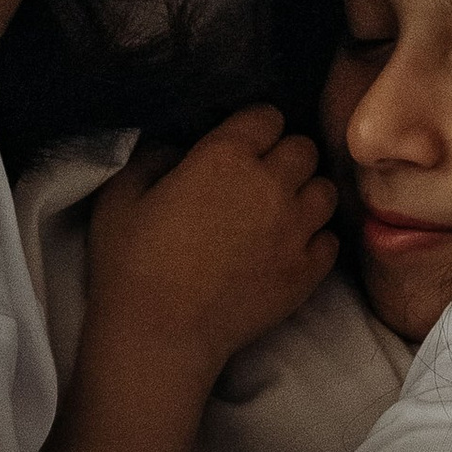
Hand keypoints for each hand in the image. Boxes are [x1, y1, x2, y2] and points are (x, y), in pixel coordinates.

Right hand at [83, 107, 338, 388]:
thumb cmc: (130, 263)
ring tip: (280, 212)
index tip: (241, 143)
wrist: (160, 336)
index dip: (255, 127)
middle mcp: (271, 185)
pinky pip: (330, 239)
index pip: (267, 116)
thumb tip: (179, 150)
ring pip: (325, 191)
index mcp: (225, 156)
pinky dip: (314, 239)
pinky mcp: (307, 272)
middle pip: (304, 148)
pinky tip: (288, 248)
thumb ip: (152, 157)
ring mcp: (296, 230)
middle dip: (284, 156)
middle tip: (260, 178)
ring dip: (305, 194)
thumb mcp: (120, 195)